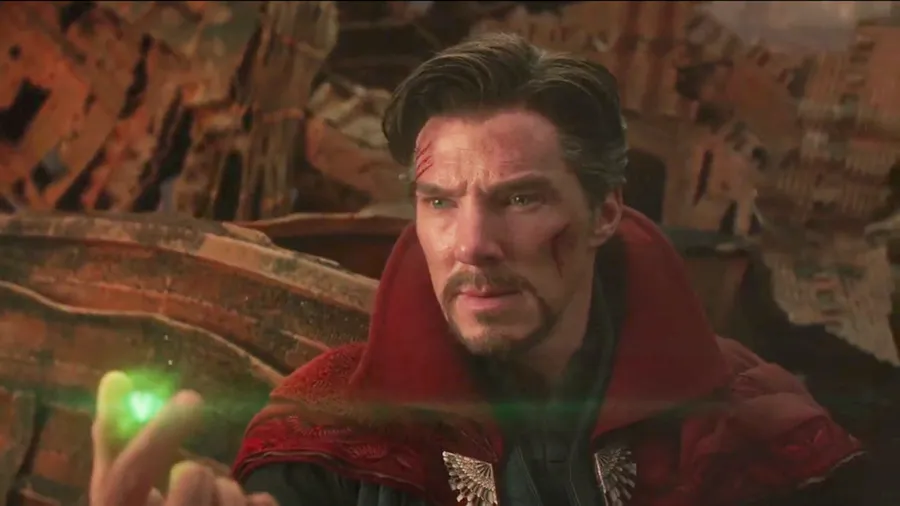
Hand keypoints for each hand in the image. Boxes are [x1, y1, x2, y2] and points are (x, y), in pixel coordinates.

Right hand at [90, 371, 277, 505]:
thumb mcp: (121, 492)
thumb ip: (116, 438)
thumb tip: (115, 377)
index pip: (124, 480)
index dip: (157, 435)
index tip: (190, 397)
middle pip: (190, 479)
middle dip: (198, 469)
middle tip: (194, 482)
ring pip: (231, 492)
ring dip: (228, 491)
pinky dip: (258, 504)